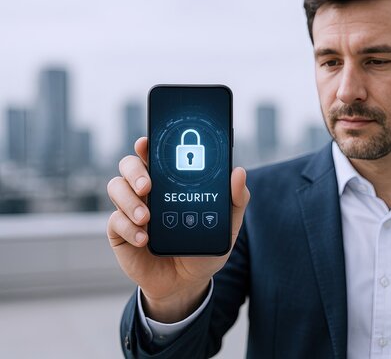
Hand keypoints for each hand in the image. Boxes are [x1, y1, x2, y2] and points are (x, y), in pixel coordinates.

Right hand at [106, 137, 249, 322]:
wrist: (187, 283)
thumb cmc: (204, 248)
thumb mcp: (226, 226)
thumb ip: (235, 199)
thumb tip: (239, 172)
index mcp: (170, 182)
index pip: (155, 155)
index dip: (147, 145)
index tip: (146, 143)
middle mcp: (148, 191)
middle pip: (129, 165)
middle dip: (135, 170)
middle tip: (148, 186)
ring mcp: (131, 210)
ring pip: (116, 187)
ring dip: (129, 200)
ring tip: (146, 218)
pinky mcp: (121, 232)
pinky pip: (115, 221)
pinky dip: (128, 228)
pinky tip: (144, 239)